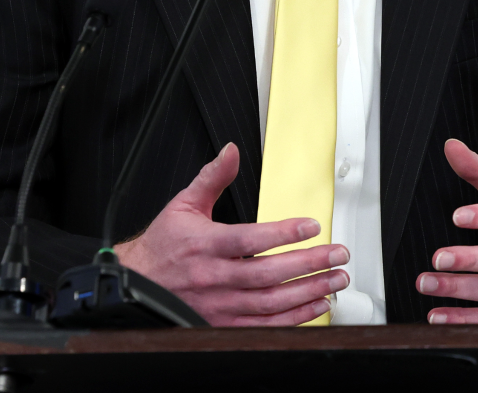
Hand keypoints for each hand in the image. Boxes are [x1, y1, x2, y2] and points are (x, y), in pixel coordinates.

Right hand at [113, 143, 349, 325]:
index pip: (250, 240)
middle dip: (309, 263)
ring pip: (272, 302)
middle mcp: (215, 276)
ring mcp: (221, 304)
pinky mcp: (225, 323)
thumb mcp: (184, 204)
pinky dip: (295, 317)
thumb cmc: (164, 245)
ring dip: (309, 291)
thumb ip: (212, 178)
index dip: (283, 234)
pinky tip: (316, 304)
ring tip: (336, 279)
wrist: (140, 282)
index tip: (311, 226)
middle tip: (337, 254)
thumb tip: (231, 152)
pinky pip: (266, 324)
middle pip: (269, 273)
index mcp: (205, 244)